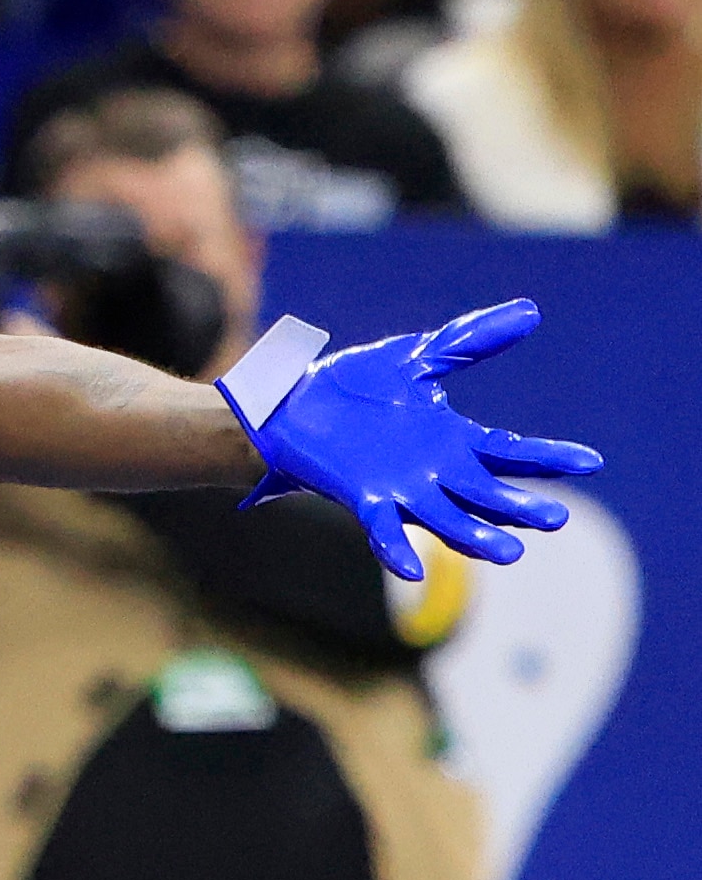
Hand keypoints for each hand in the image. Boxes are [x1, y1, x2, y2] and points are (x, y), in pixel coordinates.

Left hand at [225, 301, 602, 581]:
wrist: (289, 401)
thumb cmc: (354, 384)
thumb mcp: (418, 356)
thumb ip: (471, 339)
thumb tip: (530, 312)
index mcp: (452, 441)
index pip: (510, 452)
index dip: (548, 459)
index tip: (590, 462)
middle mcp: (433, 472)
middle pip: (487, 494)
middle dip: (519, 507)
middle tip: (554, 518)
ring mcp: (400, 488)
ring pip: (447, 519)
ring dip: (475, 537)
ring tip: (508, 552)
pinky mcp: (362, 495)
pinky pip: (383, 529)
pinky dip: (398, 549)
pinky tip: (413, 567)